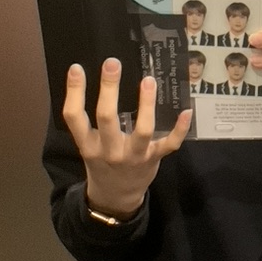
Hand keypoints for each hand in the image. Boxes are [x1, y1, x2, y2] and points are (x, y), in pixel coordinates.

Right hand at [63, 58, 191, 218]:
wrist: (115, 197)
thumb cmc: (102, 163)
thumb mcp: (89, 146)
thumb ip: (90, 122)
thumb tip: (101, 83)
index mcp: (88, 144)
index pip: (74, 116)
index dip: (74, 92)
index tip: (77, 68)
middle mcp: (109, 150)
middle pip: (107, 117)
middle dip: (109, 89)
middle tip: (113, 63)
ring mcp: (134, 155)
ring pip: (142, 129)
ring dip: (146, 104)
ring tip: (148, 80)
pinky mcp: (154, 159)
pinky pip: (170, 144)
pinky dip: (180, 129)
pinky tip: (187, 111)